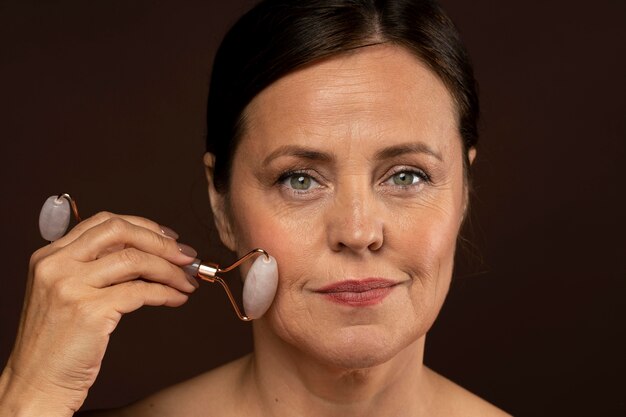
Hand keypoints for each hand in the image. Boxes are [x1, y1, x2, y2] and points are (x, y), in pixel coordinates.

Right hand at [0, 212, 198, 415]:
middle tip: (185, 256)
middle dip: (160, 242)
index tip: (168, 238)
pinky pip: (140, 292)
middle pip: (120, 232)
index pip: (104, 223)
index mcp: (51, 255)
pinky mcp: (88, 311)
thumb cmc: (58, 342)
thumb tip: (151, 252)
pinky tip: (176, 298)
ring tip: (187, 281)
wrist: (36, 383)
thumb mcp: (67, 292)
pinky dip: (166, 293)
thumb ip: (97, 268)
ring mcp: (71, 286)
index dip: (143, 227)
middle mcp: (57, 265)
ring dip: (170, 270)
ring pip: (135, 260)